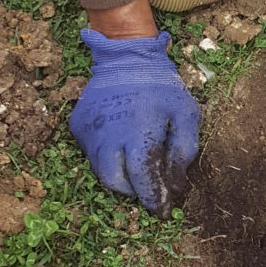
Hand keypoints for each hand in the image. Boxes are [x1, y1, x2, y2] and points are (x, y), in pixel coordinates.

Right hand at [69, 29, 200, 215]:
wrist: (126, 56)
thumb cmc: (161, 86)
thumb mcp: (186, 113)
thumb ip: (185, 150)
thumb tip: (174, 183)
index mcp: (139, 130)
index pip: (143, 177)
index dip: (153, 198)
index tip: (163, 211)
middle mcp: (109, 134)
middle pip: (115, 182)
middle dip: (132, 191)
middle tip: (147, 186)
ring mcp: (90, 130)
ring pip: (100, 170)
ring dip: (120, 173)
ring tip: (135, 158)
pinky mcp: (78, 126)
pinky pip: (92, 153)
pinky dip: (107, 156)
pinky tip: (120, 139)